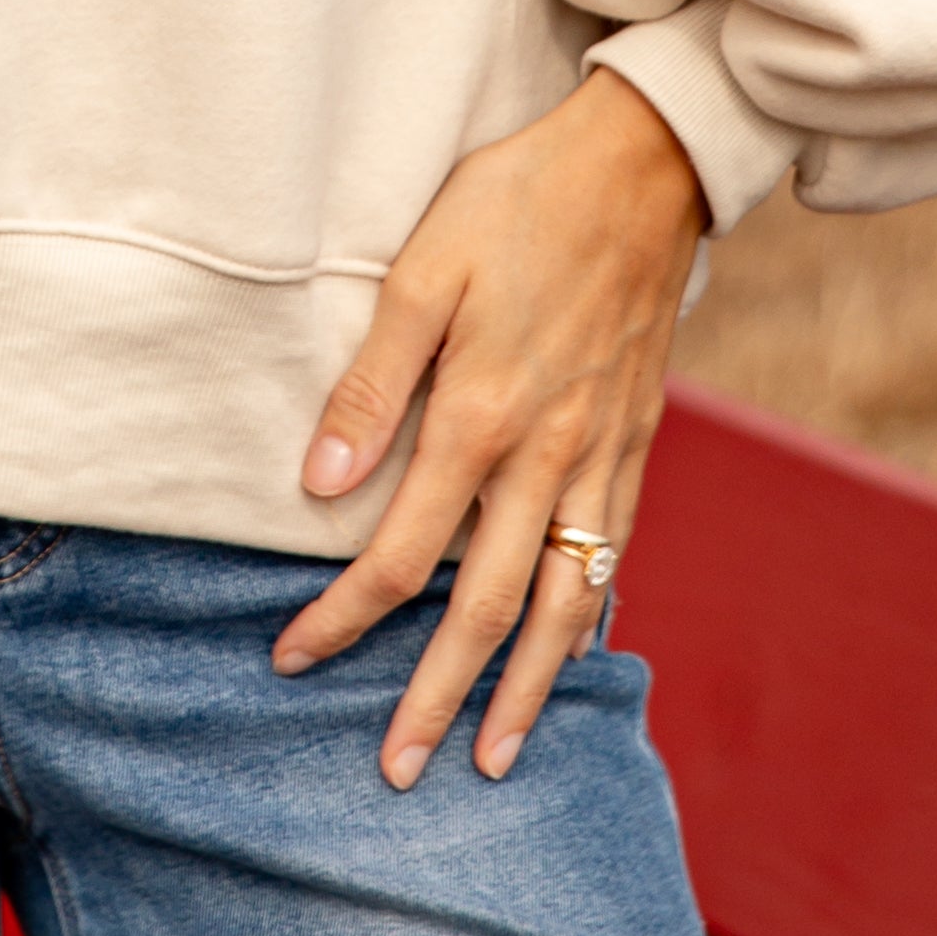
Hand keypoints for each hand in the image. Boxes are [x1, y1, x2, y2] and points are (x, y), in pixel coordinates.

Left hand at [274, 68, 706, 788]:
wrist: (641, 164)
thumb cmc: (517, 200)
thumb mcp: (424, 266)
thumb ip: (373, 378)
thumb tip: (320, 484)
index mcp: (483, 415)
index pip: (400, 553)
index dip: (345, 617)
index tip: (295, 659)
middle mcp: (547, 456)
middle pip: (487, 609)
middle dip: (437, 695)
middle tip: (398, 771)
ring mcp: (600, 455)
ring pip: (564, 603)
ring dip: (525, 689)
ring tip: (493, 755)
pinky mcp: (635, 440)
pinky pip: (612, 553)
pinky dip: (589, 617)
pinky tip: (569, 650)